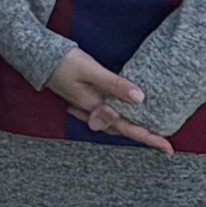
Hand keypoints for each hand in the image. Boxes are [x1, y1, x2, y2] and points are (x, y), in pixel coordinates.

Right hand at [42, 48, 172, 151]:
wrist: (37, 57)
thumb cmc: (64, 62)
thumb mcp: (92, 71)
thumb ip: (115, 85)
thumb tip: (140, 99)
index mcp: (96, 108)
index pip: (127, 128)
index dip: (149, 138)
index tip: (168, 149)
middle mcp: (92, 112)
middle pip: (123, 130)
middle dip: (145, 137)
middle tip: (166, 145)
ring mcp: (87, 107)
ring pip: (114, 124)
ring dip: (132, 129)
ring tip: (152, 132)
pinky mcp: (85, 100)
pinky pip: (107, 115)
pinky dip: (120, 119)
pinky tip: (126, 114)